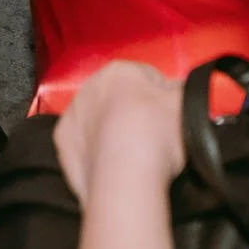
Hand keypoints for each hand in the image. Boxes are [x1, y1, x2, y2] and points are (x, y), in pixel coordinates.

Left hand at [55, 61, 185, 208]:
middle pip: (119, 97)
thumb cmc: (154, 138)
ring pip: (98, 119)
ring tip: (134, 155)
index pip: (147, 78)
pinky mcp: (63, 142)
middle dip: (135, 113)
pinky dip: (94, 151)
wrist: (125, 178)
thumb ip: (184, 90)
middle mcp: (90, 86)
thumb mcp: (185, 105)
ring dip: (112, 131)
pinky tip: (112, 164)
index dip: (163, 99)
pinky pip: (83, 142)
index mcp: (119, 71)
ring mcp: (74, 114)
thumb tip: (182, 89)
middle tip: (154, 138)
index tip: (171, 118)